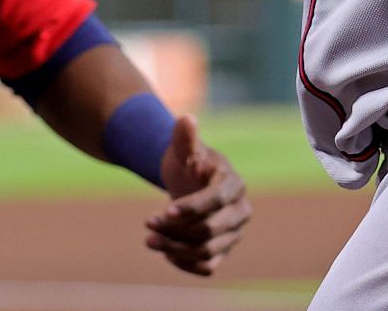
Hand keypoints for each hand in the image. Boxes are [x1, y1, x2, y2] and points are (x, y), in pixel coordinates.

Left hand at [145, 115, 251, 276]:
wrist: (188, 179)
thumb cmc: (187, 159)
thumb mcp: (183, 146)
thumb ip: (184, 136)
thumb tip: (187, 119)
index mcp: (234, 184)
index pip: (216, 201)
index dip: (191, 208)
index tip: (165, 211)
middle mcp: (240, 212)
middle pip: (211, 231)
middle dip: (177, 230)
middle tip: (147, 223)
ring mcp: (234, 234)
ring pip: (207, 251)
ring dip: (175, 249)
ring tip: (148, 239)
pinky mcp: (223, 251)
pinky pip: (208, 267)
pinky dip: (185, 264)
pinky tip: (164, 252)